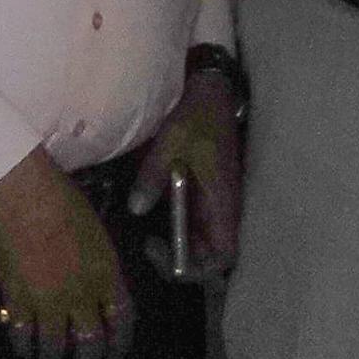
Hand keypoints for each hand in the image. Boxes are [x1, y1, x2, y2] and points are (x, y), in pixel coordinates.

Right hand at [0, 153, 133, 358]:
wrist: (26, 198)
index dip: (120, 343)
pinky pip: (23, 335)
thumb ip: (99, 266)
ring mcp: (49, 302)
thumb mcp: (96, 234)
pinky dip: (24, 347)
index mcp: (106, 276)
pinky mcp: (19, 302)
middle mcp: (82, 297)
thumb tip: (98, 286)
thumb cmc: (63, 202)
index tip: (115, 355)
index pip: (122, 320)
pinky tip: (24, 350)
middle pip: (90, 344)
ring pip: (55, 346)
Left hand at [135, 65, 242, 278]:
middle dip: (178, 257)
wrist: (212, 90)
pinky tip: (153, 210)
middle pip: (208, 256)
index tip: (160, 247)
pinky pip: (193, 221)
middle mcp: (223, 210)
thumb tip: (136, 209)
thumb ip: (152, 177)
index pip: (221, 258)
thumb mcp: (171, 143)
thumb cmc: (197, 116)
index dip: (194, 267)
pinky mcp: (206, 193)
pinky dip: (175, 224)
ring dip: (175, 241)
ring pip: (199, 241)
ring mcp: (215, 203)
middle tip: (147, 242)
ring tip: (146, 230)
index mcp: (222, 203)